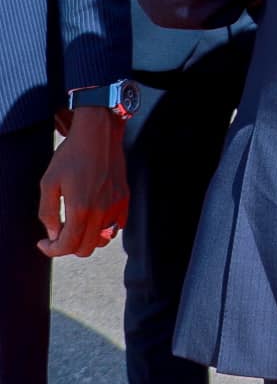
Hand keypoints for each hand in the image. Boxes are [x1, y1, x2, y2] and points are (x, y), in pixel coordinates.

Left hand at [38, 107, 127, 258]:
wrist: (98, 134)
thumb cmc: (72, 154)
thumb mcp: (49, 182)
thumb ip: (48, 212)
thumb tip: (53, 233)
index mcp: (80, 208)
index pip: (68, 246)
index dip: (52, 250)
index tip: (45, 243)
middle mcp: (101, 210)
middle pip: (86, 248)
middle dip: (69, 247)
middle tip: (59, 235)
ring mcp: (116, 204)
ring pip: (103, 239)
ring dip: (88, 238)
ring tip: (77, 226)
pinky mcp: (125, 197)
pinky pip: (118, 225)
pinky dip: (105, 228)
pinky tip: (95, 216)